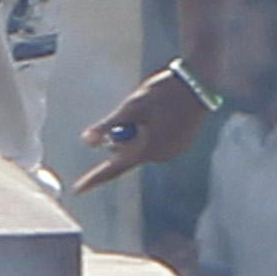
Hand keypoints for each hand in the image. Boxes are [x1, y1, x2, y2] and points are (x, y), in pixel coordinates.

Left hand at [71, 67, 210, 192]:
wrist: (198, 85)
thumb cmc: (163, 93)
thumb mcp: (132, 106)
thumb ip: (108, 126)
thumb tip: (86, 141)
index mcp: (147, 149)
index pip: (114, 169)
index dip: (94, 179)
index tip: (78, 190)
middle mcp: (161, 156)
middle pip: (128, 155)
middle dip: (120, 139)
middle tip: (129, 113)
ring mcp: (173, 152)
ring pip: (142, 148)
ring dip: (137, 134)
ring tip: (151, 110)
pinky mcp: (181, 145)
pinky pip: (157, 144)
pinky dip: (151, 133)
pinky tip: (162, 114)